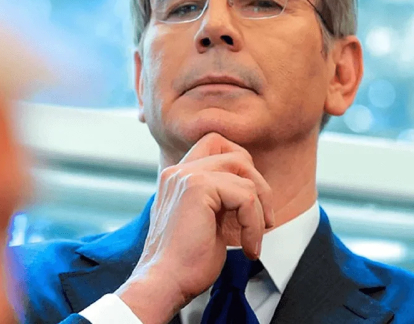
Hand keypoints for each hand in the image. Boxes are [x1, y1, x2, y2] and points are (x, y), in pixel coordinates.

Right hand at [115, 133, 273, 323]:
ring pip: (245, 175)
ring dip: (259, 210)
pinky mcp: (198, 188)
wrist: (164, 282)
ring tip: (255, 237)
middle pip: (233, 152)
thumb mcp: (202, 221)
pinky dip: (254, 225)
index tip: (250, 203)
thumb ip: (216, 200)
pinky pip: (246, 196)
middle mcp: (178, 171)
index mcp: (176, 177)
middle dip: (258, 183)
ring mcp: (186, 176)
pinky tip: (247, 248)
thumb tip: (248, 193)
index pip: (215, 145)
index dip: (241, 166)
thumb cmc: (184, 261)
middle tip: (263, 218)